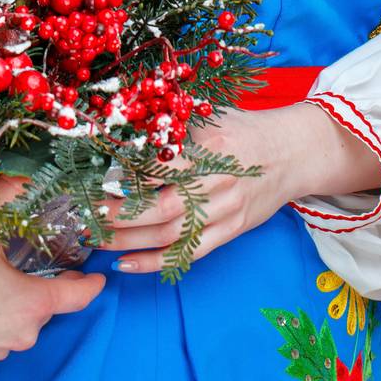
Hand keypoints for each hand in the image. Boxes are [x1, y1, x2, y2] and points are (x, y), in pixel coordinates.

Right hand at [0, 175, 106, 367]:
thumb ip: (6, 197)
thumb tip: (24, 172)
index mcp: (33, 305)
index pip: (78, 296)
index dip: (92, 282)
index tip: (100, 274)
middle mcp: (23, 333)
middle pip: (50, 305)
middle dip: (50, 284)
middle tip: (48, 259)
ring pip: (23, 319)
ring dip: (21, 299)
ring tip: (6, 274)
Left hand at [95, 101, 380, 274]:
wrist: (294, 152)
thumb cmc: (246, 129)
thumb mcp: (213, 116)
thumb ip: (175, 127)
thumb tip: (123, 128)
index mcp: (211, 147)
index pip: (161, 165)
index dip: (125, 175)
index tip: (94, 177)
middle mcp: (218, 182)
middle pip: (160, 207)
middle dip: (118, 214)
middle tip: (85, 213)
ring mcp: (226, 210)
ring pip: (171, 235)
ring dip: (128, 241)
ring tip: (95, 239)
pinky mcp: (231, 231)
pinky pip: (190, 253)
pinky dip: (156, 263)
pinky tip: (126, 264)